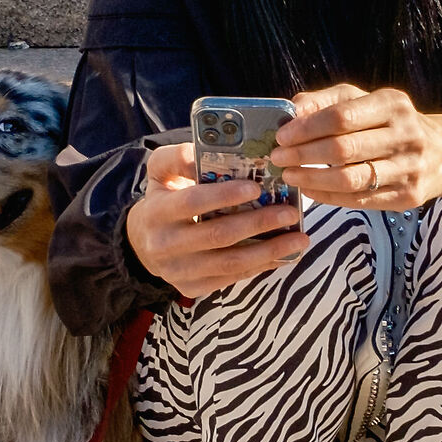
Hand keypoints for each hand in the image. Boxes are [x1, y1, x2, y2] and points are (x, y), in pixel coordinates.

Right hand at [125, 142, 306, 298]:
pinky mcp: (192, 288)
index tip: (256, 187)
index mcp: (156, 212)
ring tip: (299, 238)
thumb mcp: (161, 171)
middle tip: (290, 212)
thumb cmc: (163, 198)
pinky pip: (232, 279)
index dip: (224, 196)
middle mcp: (164, 245)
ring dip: (269, 251)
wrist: (142, 242)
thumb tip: (211, 153)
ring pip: (230, 264)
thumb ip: (180, 156)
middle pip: (218, 236)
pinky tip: (284, 254)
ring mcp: (178, 271)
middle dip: (259, 224)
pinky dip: (261, 266)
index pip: (192, 202)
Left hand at [266, 85, 441, 207]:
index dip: (307, 128)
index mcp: (393, 105)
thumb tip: (292, 109)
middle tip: (278, 158)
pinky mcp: (407, 197)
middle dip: (303, 155)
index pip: (342, 116)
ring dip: (312, 179)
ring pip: (350, 179)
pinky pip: (360, 200)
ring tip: (290, 176)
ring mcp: (409, 169)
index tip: (282, 136)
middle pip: (343, 149)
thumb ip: (327, 101)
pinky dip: (329, 197)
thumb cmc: (391, 123)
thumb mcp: (365, 101)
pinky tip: (310, 189)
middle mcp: (406, 135)